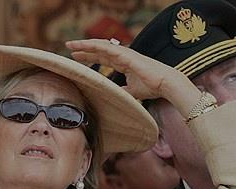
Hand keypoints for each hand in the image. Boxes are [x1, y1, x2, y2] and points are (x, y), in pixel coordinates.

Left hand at [65, 39, 200, 113]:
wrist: (166, 84)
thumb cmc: (153, 87)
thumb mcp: (133, 91)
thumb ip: (123, 91)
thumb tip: (115, 96)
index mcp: (124, 63)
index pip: (103, 58)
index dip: (90, 57)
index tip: (77, 57)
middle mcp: (123, 56)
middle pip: (99, 51)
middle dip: (84, 50)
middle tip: (70, 48)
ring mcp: (124, 54)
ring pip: (101, 46)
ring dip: (85, 45)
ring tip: (71, 45)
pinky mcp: (126, 55)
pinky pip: (107, 48)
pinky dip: (95, 46)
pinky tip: (85, 45)